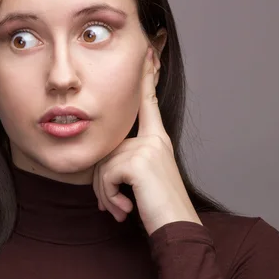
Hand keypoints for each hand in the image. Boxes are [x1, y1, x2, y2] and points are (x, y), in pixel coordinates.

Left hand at [92, 48, 201, 235]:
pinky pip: (106, 175)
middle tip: (113, 205)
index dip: (147, 75)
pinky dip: (109, 197)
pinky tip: (124, 209)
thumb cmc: (159, 206)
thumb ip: (126, 161)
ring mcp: (147, 147)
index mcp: (157, 138)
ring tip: (120, 209)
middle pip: (108, 148)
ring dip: (105, 194)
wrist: (176, 228)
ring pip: (103, 165)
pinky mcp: (138, 161)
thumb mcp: (142, 178)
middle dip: (103, 182)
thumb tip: (102, 168)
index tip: (149, 50)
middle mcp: (154, 138)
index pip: (148, 101)